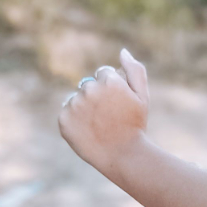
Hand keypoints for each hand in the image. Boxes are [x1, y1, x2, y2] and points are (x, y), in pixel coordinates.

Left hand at [58, 48, 149, 175]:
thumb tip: (122, 51)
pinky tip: (88, 130)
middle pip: (89, 85)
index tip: (118, 105)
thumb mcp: (142, 96)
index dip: (112, 89)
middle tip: (109, 116)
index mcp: (109, 80)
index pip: (103, 74)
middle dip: (97, 97)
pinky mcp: (64, 120)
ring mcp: (74, 105)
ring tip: (98, 125)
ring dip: (85, 107)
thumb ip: (135, 70)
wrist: (122, 155)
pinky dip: (75, 120)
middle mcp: (89, 89)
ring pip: (77, 99)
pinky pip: (67, 113)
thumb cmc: (135, 125)